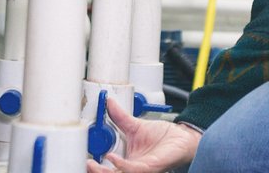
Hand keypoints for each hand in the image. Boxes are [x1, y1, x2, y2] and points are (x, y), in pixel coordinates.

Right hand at [85, 97, 200, 172]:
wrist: (182, 137)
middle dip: (97, 172)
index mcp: (128, 161)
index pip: (109, 169)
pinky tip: (113, 158)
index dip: (96, 167)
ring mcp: (142, 169)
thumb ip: (120, 117)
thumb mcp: (136, 125)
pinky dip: (122, 166)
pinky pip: (134, 170)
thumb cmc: (163, 137)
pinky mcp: (151, 167)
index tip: (86, 159)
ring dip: (105, 172)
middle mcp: (134, 168)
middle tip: (88, 164)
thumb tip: (109, 102)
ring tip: (95, 164)